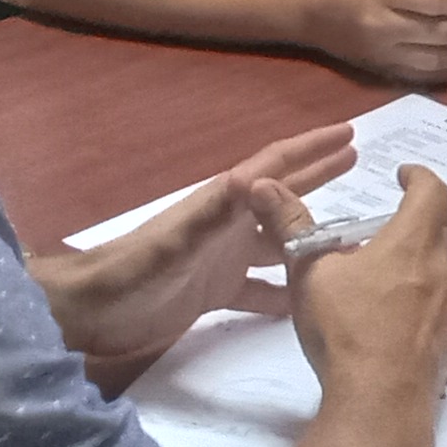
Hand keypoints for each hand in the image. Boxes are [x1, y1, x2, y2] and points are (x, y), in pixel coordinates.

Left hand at [29, 123, 354, 383]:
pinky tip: (308, 297)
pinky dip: (286, 289)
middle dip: (317, 175)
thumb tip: (256, 174)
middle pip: (281, 196)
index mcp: (223, 205)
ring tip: (349, 234)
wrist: (90, 313)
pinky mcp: (214, 292)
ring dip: (309, 234)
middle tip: (357, 159)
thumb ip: (213, 212)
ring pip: (276, 241)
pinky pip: (261, 287)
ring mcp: (222, 259)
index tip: (349, 133)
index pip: (275, 167)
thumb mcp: (176, 240)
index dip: (311, 148)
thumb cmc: (131, 272)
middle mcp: (228, 226)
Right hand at [258, 163, 446, 407]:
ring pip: (440, 267)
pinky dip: (420, 294)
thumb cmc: (345, 329)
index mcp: (412, 243)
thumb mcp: (308, 273)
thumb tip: (262, 184)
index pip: (433, 192)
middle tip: (390, 219)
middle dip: (419, 215)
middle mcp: (440, 269)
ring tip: (384, 268)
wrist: (379, 402)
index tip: (402, 174)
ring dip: (419, 258)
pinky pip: (438, 303)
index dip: (419, 177)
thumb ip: (289, 226)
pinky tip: (391, 313)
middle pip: (441, 228)